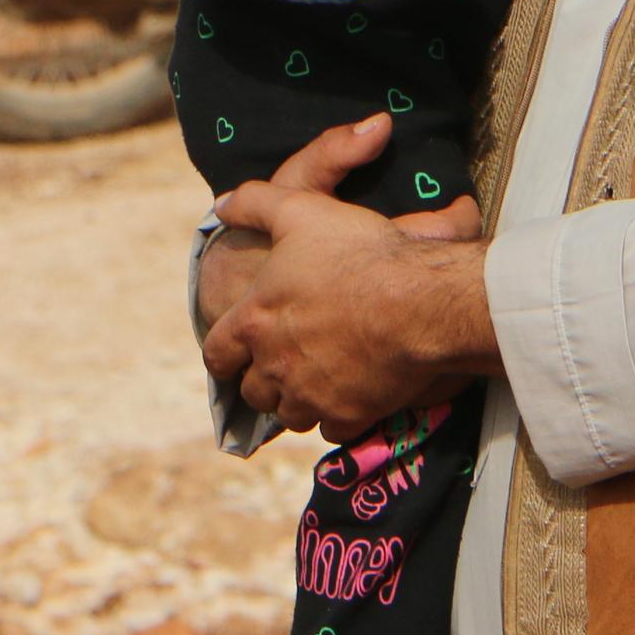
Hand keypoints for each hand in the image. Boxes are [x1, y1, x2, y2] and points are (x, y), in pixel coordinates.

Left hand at [200, 119, 494, 434]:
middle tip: (281, 368)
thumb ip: (253, 204)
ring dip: (297, 402)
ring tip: (314, 385)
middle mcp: (275, 366)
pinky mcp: (348, 414)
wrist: (417, 301)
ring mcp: (311, 396)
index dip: (222, 357)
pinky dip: (336, 418)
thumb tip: (220, 207)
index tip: (231, 359)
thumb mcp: (299, 210)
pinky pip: (331, 430)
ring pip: (290, 415)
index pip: (217, 354)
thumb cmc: (356, 253)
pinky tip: (349, 400)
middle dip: (262, 381)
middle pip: (253, 391)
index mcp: (254, 321)